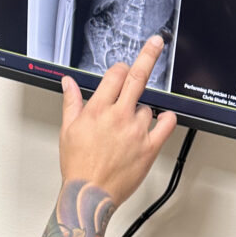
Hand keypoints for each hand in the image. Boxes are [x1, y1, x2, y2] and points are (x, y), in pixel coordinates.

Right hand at [59, 36, 177, 206]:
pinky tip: (163, 119)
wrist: (90, 193)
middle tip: (156, 43)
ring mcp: (136, 132)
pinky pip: (166, 125)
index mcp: (98, 110)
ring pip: (147, 107)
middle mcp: (118, 117)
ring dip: (142, 110)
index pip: (114, 76)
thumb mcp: (68, 130)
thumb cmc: (79, 165)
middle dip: (148, 56)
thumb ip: (71, 102)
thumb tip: (68, 82)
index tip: (123, 68)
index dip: (120, 68)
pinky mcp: (149, 148)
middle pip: (137, 78)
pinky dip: (167, 119)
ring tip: (129, 128)